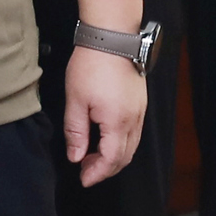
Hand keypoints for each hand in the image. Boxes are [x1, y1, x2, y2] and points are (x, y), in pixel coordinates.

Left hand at [63, 46, 147, 186]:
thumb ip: (76, 132)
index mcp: (117, 122)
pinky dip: (121, 142)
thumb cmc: (92, 65)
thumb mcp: (75, 100)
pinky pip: (134, 131)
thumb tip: (76, 157)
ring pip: (132, 144)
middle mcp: (134, 119)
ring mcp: (140, 110)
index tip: (83, 178)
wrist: (113, 37)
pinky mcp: (140, 102)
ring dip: (114, 156)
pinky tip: (105, 137)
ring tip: (92, 155)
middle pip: (125, 156)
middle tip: (86, 170)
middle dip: (106, 168)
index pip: (112, 159)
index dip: (98, 173)